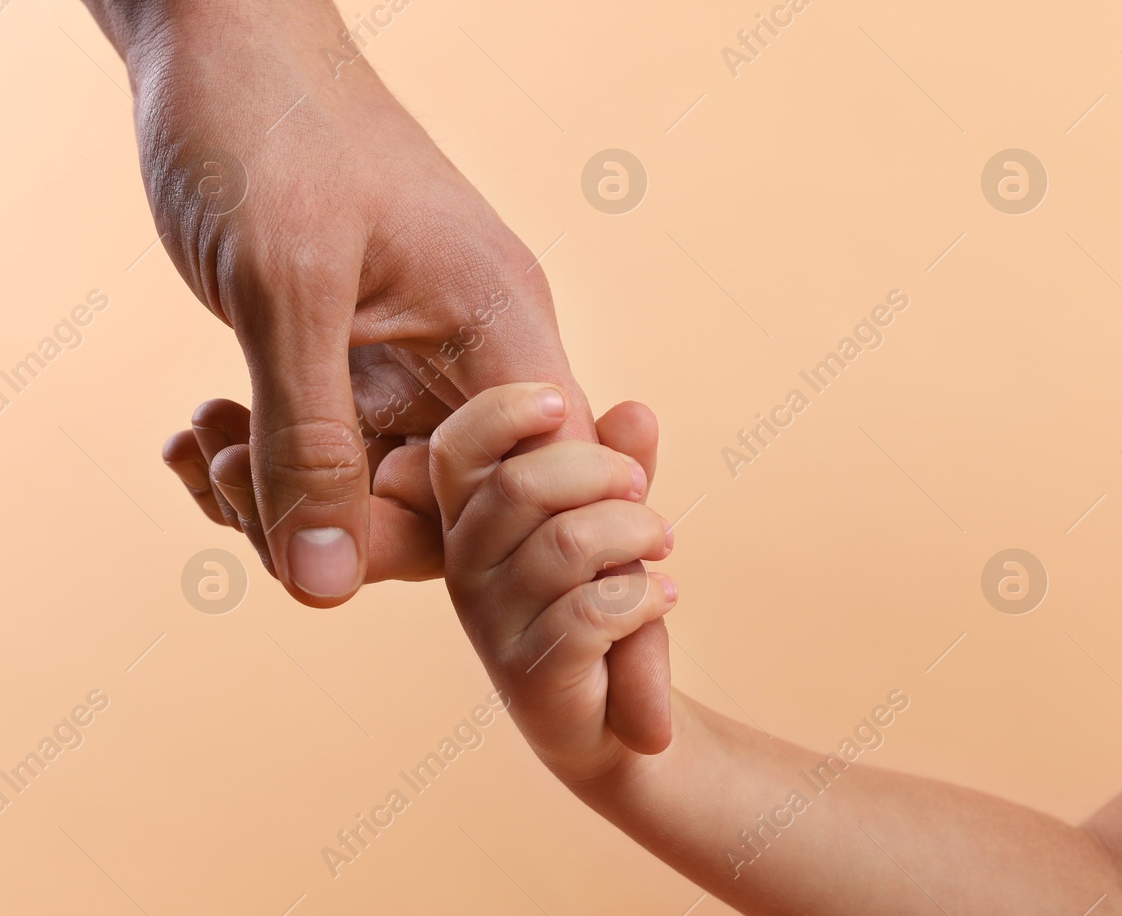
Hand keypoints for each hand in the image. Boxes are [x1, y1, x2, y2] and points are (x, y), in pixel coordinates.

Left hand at [143, 0, 596, 603]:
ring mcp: (409, 364)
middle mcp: (471, 354)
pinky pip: (324, 458)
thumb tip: (324, 587)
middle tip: (242, 477)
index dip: (464, 541)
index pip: (542, 488)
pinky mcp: (348, 364)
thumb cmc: (265, 127)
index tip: (347, 526)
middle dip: (341, 525)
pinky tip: (199, 432)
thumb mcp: (283, 289)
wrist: (211, 39)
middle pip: (452, 515)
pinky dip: (257, 466)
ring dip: (281, 497)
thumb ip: (311, 442)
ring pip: (374, 496)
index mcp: (502, 325)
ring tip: (207, 442)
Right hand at [427, 383, 676, 780]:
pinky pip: (591, 613)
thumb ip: (619, 463)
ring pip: (567, 544)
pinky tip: (664, 597)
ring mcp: (492, 624)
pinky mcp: (532, 675)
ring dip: (635, 532)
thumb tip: (636, 412)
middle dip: (601, 472)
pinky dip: (644, 596)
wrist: (616, 716)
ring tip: (663, 544)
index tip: (563, 404)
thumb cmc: (602, 599)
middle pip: (521, 485)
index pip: (456, 449)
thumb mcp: (612, 519)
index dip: (503, 412)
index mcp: (470, 518)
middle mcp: (466, 566)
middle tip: (642, 491)